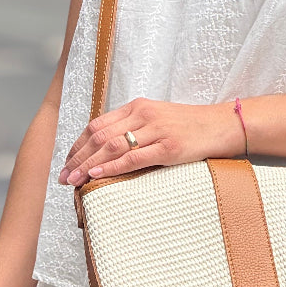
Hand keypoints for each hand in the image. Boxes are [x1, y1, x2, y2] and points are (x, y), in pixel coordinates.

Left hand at [58, 97, 245, 185]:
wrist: (222, 125)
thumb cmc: (190, 126)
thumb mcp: (158, 119)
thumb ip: (134, 127)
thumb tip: (106, 149)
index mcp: (138, 106)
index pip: (98, 124)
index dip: (78, 144)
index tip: (67, 161)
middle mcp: (144, 115)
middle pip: (99, 136)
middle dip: (77, 157)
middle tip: (63, 176)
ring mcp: (156, 130)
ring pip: (112, 147)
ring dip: (88, 165)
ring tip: (74, 180)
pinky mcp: (168, 147)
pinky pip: (133, 158)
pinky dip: (111, 167)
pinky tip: (97, 175)